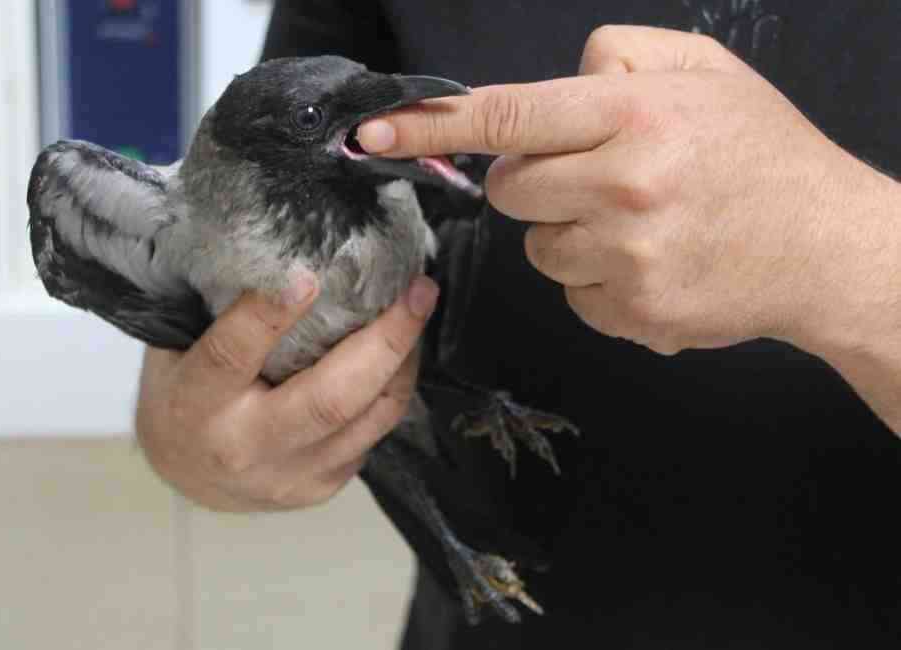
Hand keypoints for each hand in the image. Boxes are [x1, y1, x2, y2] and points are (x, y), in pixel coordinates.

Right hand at [135, 274, 437, 511]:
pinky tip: (397, 353)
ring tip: (418, 309)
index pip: (232, 355)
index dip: (268, 316)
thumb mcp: (177, 351)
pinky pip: (373, 433)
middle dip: (384, 342)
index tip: (308, 274)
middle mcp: (246, 446)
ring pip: (368, 417)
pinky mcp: (321, 488)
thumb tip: (278, 253)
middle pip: (329, 399)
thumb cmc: (183, 395)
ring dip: (403, 361)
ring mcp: (290, 476)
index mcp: (197, 404)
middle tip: (418, 290)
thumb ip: (220, 313)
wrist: (184, 476)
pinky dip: (392, 389)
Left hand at [358, 26, 898, 355]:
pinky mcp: (630, 314)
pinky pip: (570, 292)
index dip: (432, 125)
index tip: (373, 133)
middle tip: (596, 175)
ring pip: (535, 246)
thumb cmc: (761, 153)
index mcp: (634, 115)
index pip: (509, 116)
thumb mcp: (704, 70)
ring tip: (637, 222)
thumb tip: (556, 78)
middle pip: (508, 190)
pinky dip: (595, 278)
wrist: (826, 248)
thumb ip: (618, 57)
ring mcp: (625, 259)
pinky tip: (650, 261)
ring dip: (567, 232)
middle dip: (535, 181)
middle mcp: (623, 186)